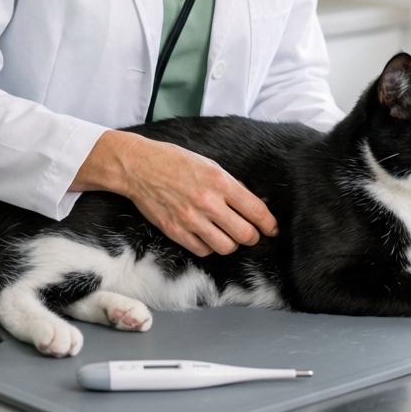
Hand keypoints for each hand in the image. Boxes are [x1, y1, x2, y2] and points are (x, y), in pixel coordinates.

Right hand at [70, 130, 277, 257]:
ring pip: (226, 247)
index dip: (269, 224)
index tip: (272, 228)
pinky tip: (207, 236)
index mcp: (220, 181)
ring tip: (228, 234)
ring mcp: (191, 219)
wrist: (138, 167)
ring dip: (231, 243)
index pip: (256, 211)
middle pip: (245, 234)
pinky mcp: (176, 231)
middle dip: (252, 236)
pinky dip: (209, 247)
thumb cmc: (174, 161)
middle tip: (250, 233)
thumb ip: (231, 185)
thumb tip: (252, 204)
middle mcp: (208, 202)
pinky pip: (203, 250)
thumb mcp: (209, 164)